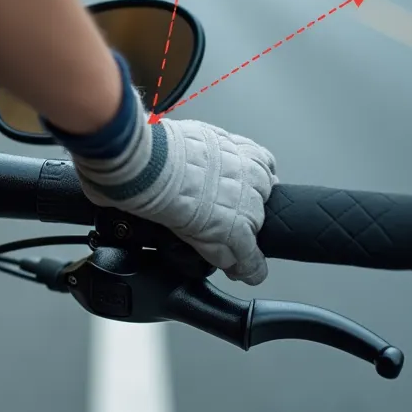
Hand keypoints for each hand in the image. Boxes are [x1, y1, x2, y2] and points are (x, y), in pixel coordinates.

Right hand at [69, 90, 278, 284]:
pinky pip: (249, 259)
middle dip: (246, 210)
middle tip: (224, 218)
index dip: (250, 183)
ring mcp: (246, 206)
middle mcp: (249, 174)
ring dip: (243, 240)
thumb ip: (194, 149)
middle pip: (263, 200)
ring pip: (255, 230)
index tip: (241, 191)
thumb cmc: (155, 148)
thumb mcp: (185, 138)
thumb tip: (172, 151)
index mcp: (238, 148)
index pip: (263, 167)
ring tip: (230, 250)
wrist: (149, 164)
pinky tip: (242, 272)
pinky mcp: (236, 234)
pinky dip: (246, 268)